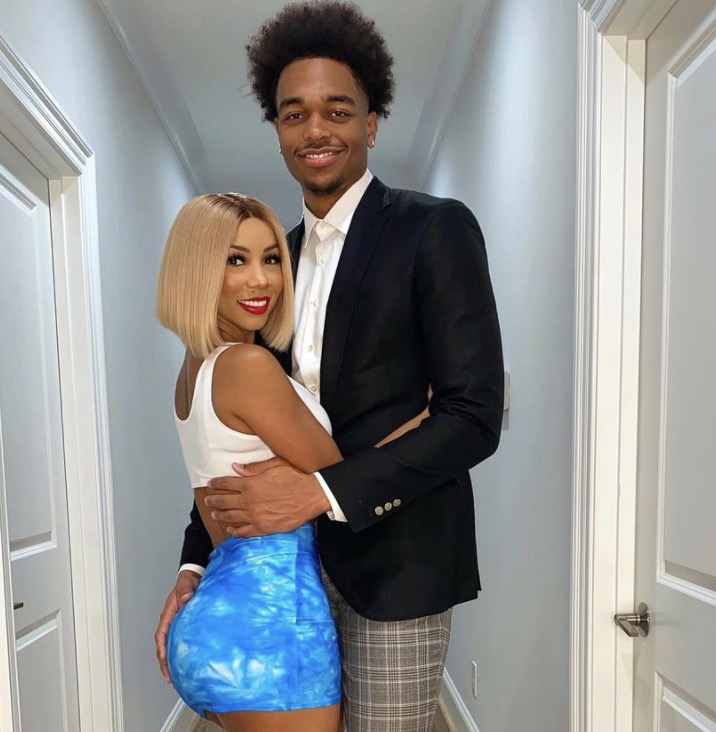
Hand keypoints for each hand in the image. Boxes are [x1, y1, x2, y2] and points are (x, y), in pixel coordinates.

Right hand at [154, 570, 200, 682]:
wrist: (195, 577)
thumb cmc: (189, 581)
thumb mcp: (186, 584)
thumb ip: (186, 590)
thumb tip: (186, 598)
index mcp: (168, 614)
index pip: (161, 635)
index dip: (162, 650)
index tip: (164, 662)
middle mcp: (170, 621)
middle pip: (164, 646)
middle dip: (164, 663)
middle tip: (169, 678)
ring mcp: (177, 625)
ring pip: (171, 646)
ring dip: (171, 660)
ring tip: (176, 676)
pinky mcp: (184, 626)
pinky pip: (180, 642)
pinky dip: (180, 653)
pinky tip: (187, 661)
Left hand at [206, 462, 329, 536]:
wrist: (312, 495)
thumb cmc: (296, 477)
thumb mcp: (275, 465)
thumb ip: (253, 468)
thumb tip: (236, 468)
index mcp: (250, 484)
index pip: (227, 484)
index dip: (217, 484)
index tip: (211, 484)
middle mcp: (249, 501)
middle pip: (225, 502)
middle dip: (214, 500)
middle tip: (208, 500)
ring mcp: (255, 516)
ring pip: (231, 517)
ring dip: (220, 515)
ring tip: (214, 514)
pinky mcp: (264, 528)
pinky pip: (244, 531)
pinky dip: (235, 531)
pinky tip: (230, 529)